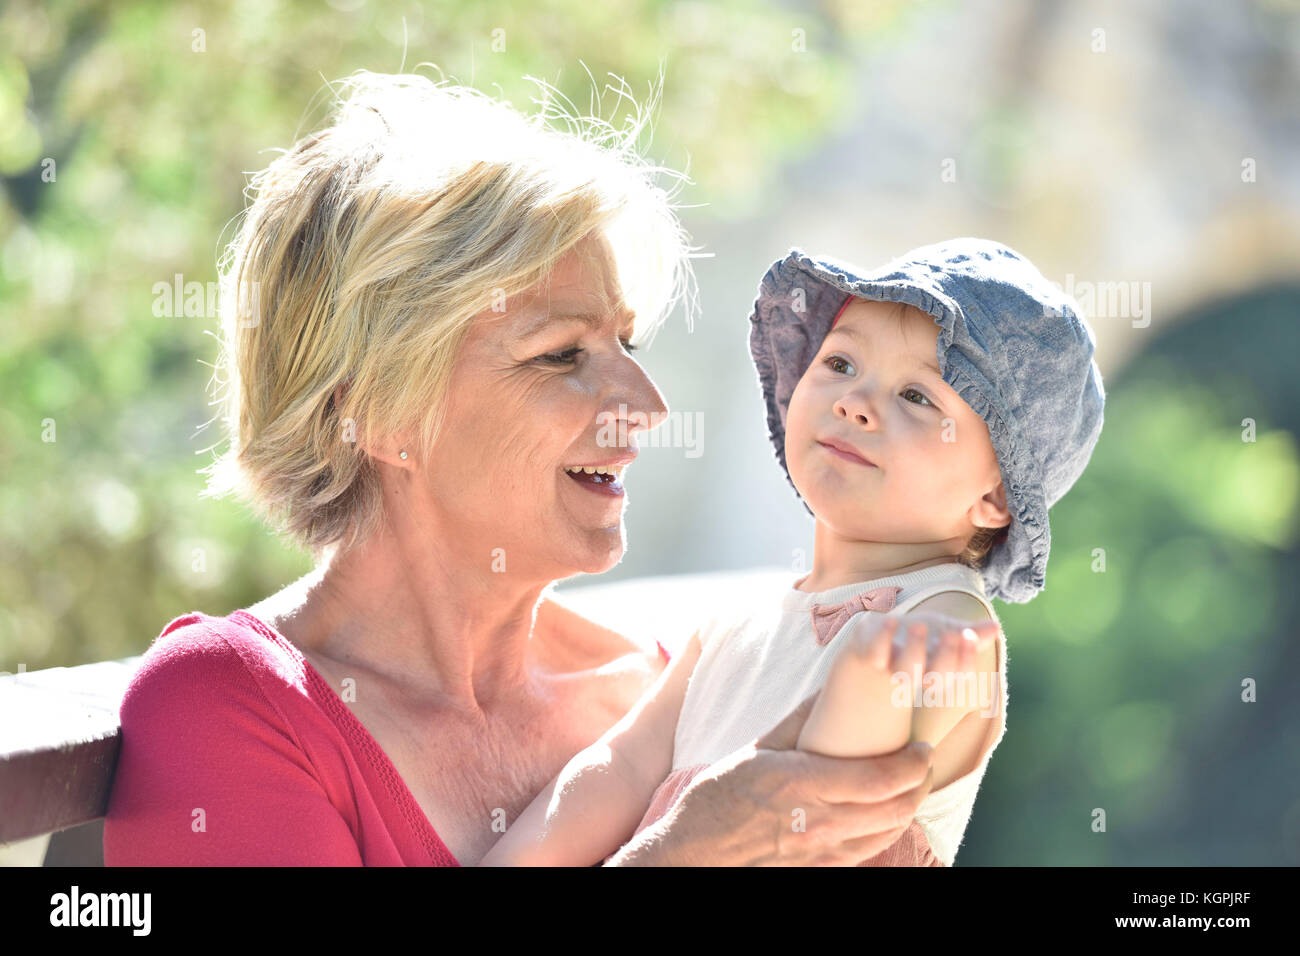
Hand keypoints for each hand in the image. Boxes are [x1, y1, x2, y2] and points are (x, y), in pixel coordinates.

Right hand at [610, 690, 935, 865]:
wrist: (697, 851)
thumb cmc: (720, 796)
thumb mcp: (757, 749)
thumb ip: (799, 721)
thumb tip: (828, 689)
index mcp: (803, 783)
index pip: (881, 778)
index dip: (913, 763)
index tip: (922, 747)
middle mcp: (819, 822)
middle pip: (895, 807)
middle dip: (921, 783)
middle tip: (924, 762)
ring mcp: (822, 850)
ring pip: (888, 831)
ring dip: (909, 806)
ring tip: (911, 784)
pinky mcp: (820, 867)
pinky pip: (869, 850)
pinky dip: (886, 829)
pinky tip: (884, 812)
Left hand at [842, 613, 997, 745]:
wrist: (869, 652)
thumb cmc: (914, 643)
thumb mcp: (942, 634)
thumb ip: (969, 634)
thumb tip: (996, 627)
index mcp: (937, 672)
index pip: (957, 674)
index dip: (966, 659)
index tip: (971, 636)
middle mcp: (916, 674)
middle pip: (935, 677)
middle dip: (946, 656)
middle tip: (954, 633)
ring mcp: (891, 667)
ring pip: (906, 670)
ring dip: (914, 648)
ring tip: (919, 624)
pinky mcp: (868, 655)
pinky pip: (875, 652)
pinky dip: (882, 637)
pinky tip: (891, 619)